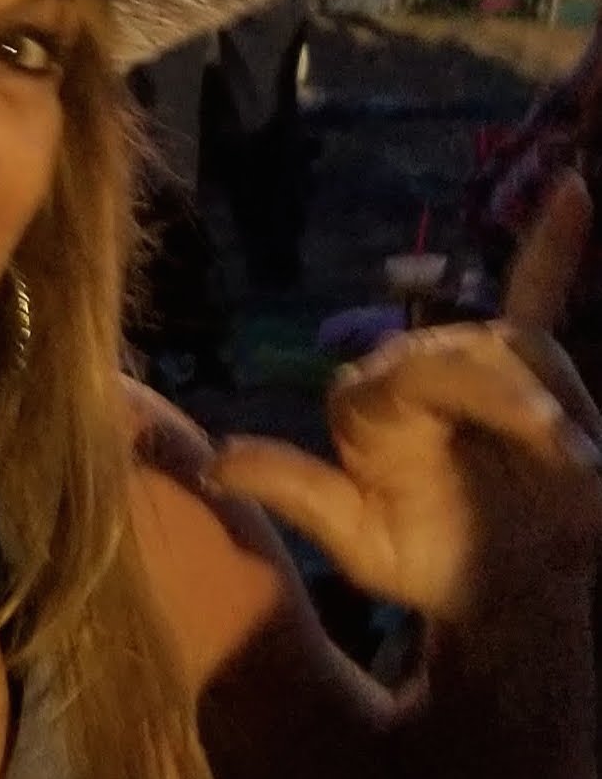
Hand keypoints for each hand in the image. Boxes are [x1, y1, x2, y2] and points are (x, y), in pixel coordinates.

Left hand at [209, 177, 601, 621]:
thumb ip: (294, 490)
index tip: (535, 437)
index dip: (466, 396)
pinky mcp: (524, 367)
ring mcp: (470, 367)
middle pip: (460, 357)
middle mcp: (413, 373)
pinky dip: (552, 242)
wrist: (503, 588)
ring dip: (548, 400)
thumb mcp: (358, 541)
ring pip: (510, 350)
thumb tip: (214, 462)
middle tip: (562, 457)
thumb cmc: (428, 563)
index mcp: (367, 407)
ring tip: (572, 459)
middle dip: (511, 404)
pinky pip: (533, 292)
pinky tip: (573, 190)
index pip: (400, 373)